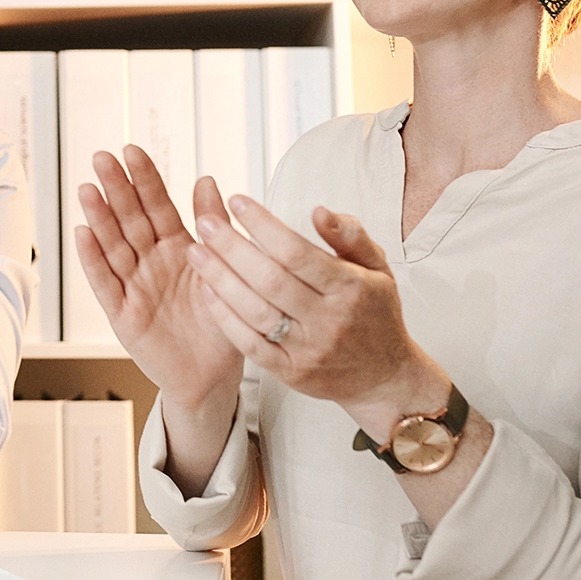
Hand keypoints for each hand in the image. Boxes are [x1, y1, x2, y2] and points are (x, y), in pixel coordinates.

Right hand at [75, 148, 243, 410]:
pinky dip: (94, 260)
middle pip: (130, 220)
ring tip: (88, 190)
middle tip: (102, 159)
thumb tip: (207, 179)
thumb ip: (215, 226)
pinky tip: (82, 234)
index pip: (157, 206)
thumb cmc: (220, 324)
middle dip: (116, 189)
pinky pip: (106, 284)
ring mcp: (134, 287)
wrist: (213, 376)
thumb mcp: (224, 271)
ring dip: (99, 218)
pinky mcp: (123, 315)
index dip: (144, 179)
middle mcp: (151, 263)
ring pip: (113, 247)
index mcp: (178, 249)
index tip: (132, 150)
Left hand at [190, 196, 447, 435]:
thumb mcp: (377, 268)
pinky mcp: (291, 373)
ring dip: (220, 280)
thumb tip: (318, 211)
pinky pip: (250, 345)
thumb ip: (350, 235)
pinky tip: (208, 291)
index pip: (298, 253)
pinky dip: (226, 317)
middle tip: (205, 223)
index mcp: (350, 288)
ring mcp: (308, 350)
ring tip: (196, 252)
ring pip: (255, 312)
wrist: (384, 377)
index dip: (263, 225)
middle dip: (231, 248)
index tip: (237, 202)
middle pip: (270, 280)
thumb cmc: (375, 314)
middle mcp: (329, 320)